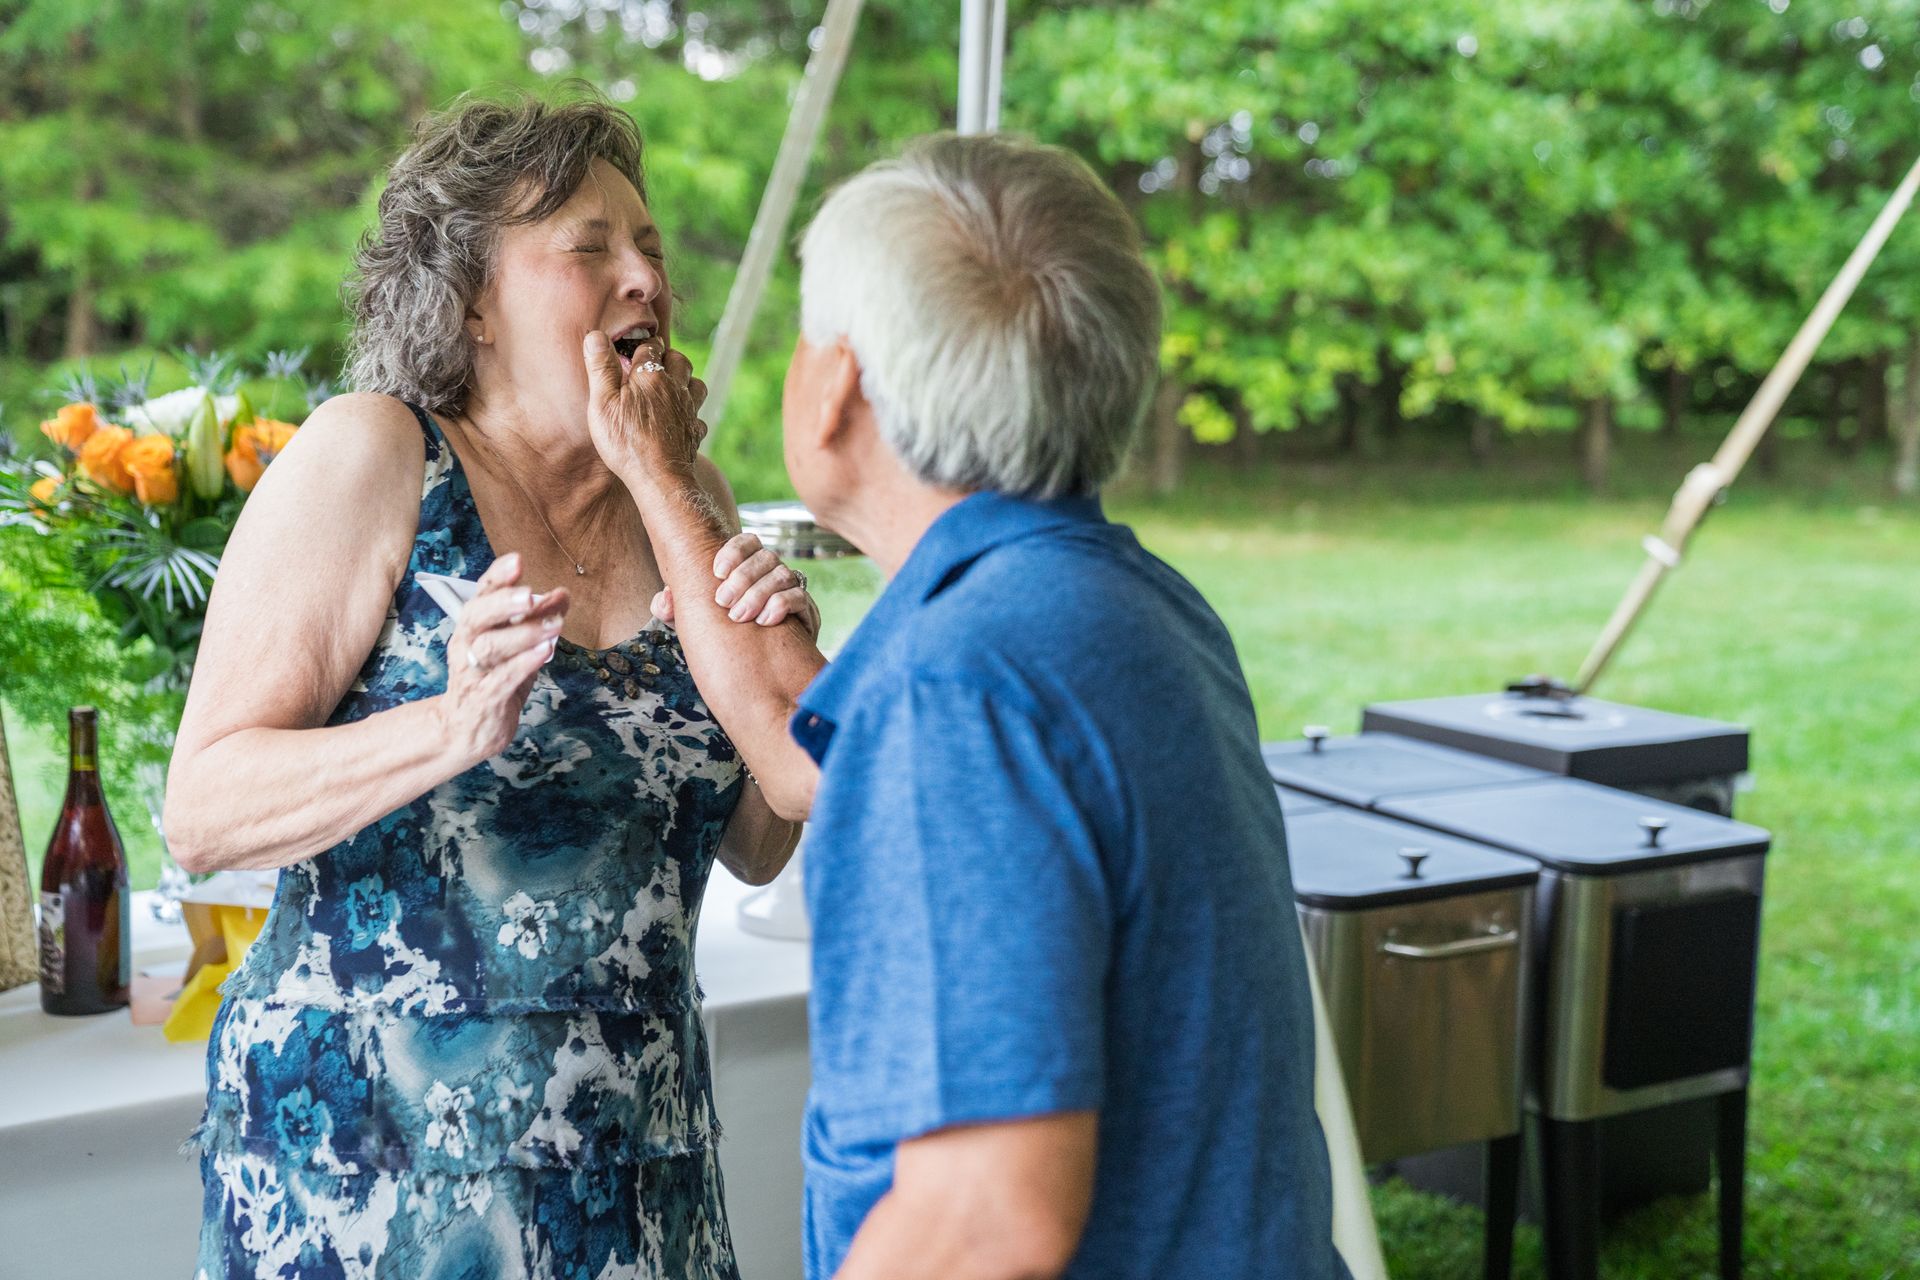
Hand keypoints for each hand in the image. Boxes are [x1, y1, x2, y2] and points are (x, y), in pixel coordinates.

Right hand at [435, 552, 569, 765]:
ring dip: (523, 634)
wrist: (466, 729)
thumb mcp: (517, 646)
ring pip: (490, 648)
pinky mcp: (483, 699)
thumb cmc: (494, 679)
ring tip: (554, 625)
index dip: (498, 576)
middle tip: (531, 595)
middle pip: (477, 616)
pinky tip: (544, 652)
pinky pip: (501, 680)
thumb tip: (562, 593)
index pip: (480, 593)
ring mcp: (472, 672)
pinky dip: (523, 665)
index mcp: (473, 625)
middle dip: (504, 603)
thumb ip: (537, 619)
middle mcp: (466, 644)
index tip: (518, 559)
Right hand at [583, 330, 709, 482]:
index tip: (634, 351)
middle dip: (667, 358)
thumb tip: (596, 336)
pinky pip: (698, 416)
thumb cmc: (626, 442)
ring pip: (695, 385)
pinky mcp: (694, 432)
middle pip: (679, 361)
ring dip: (685, 382)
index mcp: (651, 377)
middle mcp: (675, 389)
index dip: (642, 346)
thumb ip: (601, 368)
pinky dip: (691, 414)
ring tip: (669, 388)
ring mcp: (688, 411)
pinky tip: (679, 421)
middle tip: (653, 366)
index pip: (651, 347)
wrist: (659, 478)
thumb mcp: (602, 403)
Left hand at [648, 533, 820, 637]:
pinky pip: (799, 597)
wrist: (761, 668)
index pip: (748, 542)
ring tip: (740, 616)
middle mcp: (772, 573)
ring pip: (783, 574)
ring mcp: (791, 590)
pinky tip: (765, 621)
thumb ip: (675, 609)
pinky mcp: (805, 611)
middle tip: (723, 602)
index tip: (717, 571)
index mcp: (748, 567)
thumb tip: (664, 600)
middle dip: (743, 577)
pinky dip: (781, 605)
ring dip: (759, 593)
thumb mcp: (695, 622)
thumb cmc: (724, 635)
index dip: (734, 551)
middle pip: (765, 557)